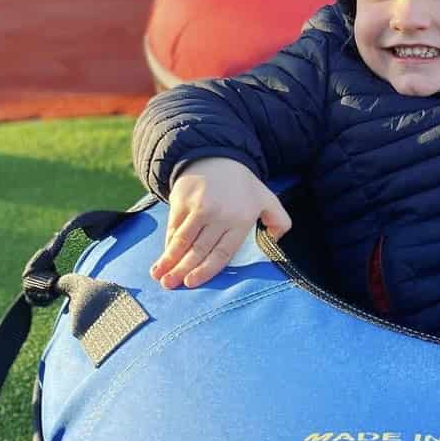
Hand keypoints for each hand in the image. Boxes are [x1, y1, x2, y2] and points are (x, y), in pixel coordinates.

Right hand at [151, 157, 291, 288]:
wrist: (217, 155)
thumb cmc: (242, 185)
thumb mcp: (267, 198)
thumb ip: (279, 220)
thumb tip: (275, 240)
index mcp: (240, 219)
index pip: (222, 252)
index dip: (206, 270)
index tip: (192, 282)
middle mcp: (219, 215)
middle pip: (199, 250)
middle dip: (183, 270)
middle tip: (170, 285)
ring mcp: (198, 207)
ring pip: (182, 240)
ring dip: (169, 260)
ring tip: (159, 275)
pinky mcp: (181, 200)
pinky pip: (173, 227)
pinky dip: (168, 243)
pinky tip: (162, 256)